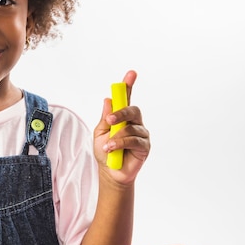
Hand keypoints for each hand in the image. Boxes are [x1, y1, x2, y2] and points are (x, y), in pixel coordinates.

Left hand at [93, 70, 149, 184]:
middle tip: (109, 120)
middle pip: (132, 109)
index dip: (129, 85)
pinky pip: (134, 140)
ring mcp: (141, 133)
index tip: (131, 73)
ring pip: (132, 127)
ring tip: (107, 145)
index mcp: (122, 116)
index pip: (126, 98)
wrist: (110, 171)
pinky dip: (121, 143)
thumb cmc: (105, 151)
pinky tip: (112, 148)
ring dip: (116, 136)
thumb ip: (105, 118)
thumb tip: (108, 100)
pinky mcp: (145, 146)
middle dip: (121, 112)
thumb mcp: (99, 133)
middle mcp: (134, 122)